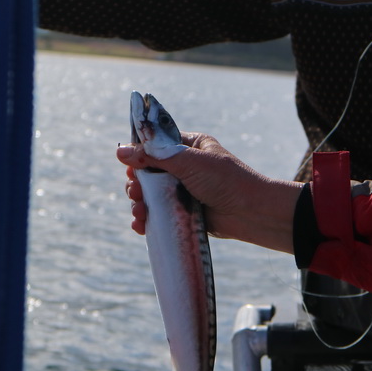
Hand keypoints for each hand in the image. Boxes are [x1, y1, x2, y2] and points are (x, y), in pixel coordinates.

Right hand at [117, 132, 302, 253]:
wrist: (251, 212)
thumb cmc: (225, 180)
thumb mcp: (187, 162)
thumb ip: (153, 156)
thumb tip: (120, 150)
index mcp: (189, 146)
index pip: (155, 145)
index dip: (139, 155)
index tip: (129, 166)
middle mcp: (186, 166)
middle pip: (148, 172)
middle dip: (136, 184)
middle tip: (135, 192)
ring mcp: (184, 190)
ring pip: (150, 195)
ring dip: (139, 204)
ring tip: (139, 212)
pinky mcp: (184, 213)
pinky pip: (159, 214)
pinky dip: (147, 220)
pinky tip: (141, 225)